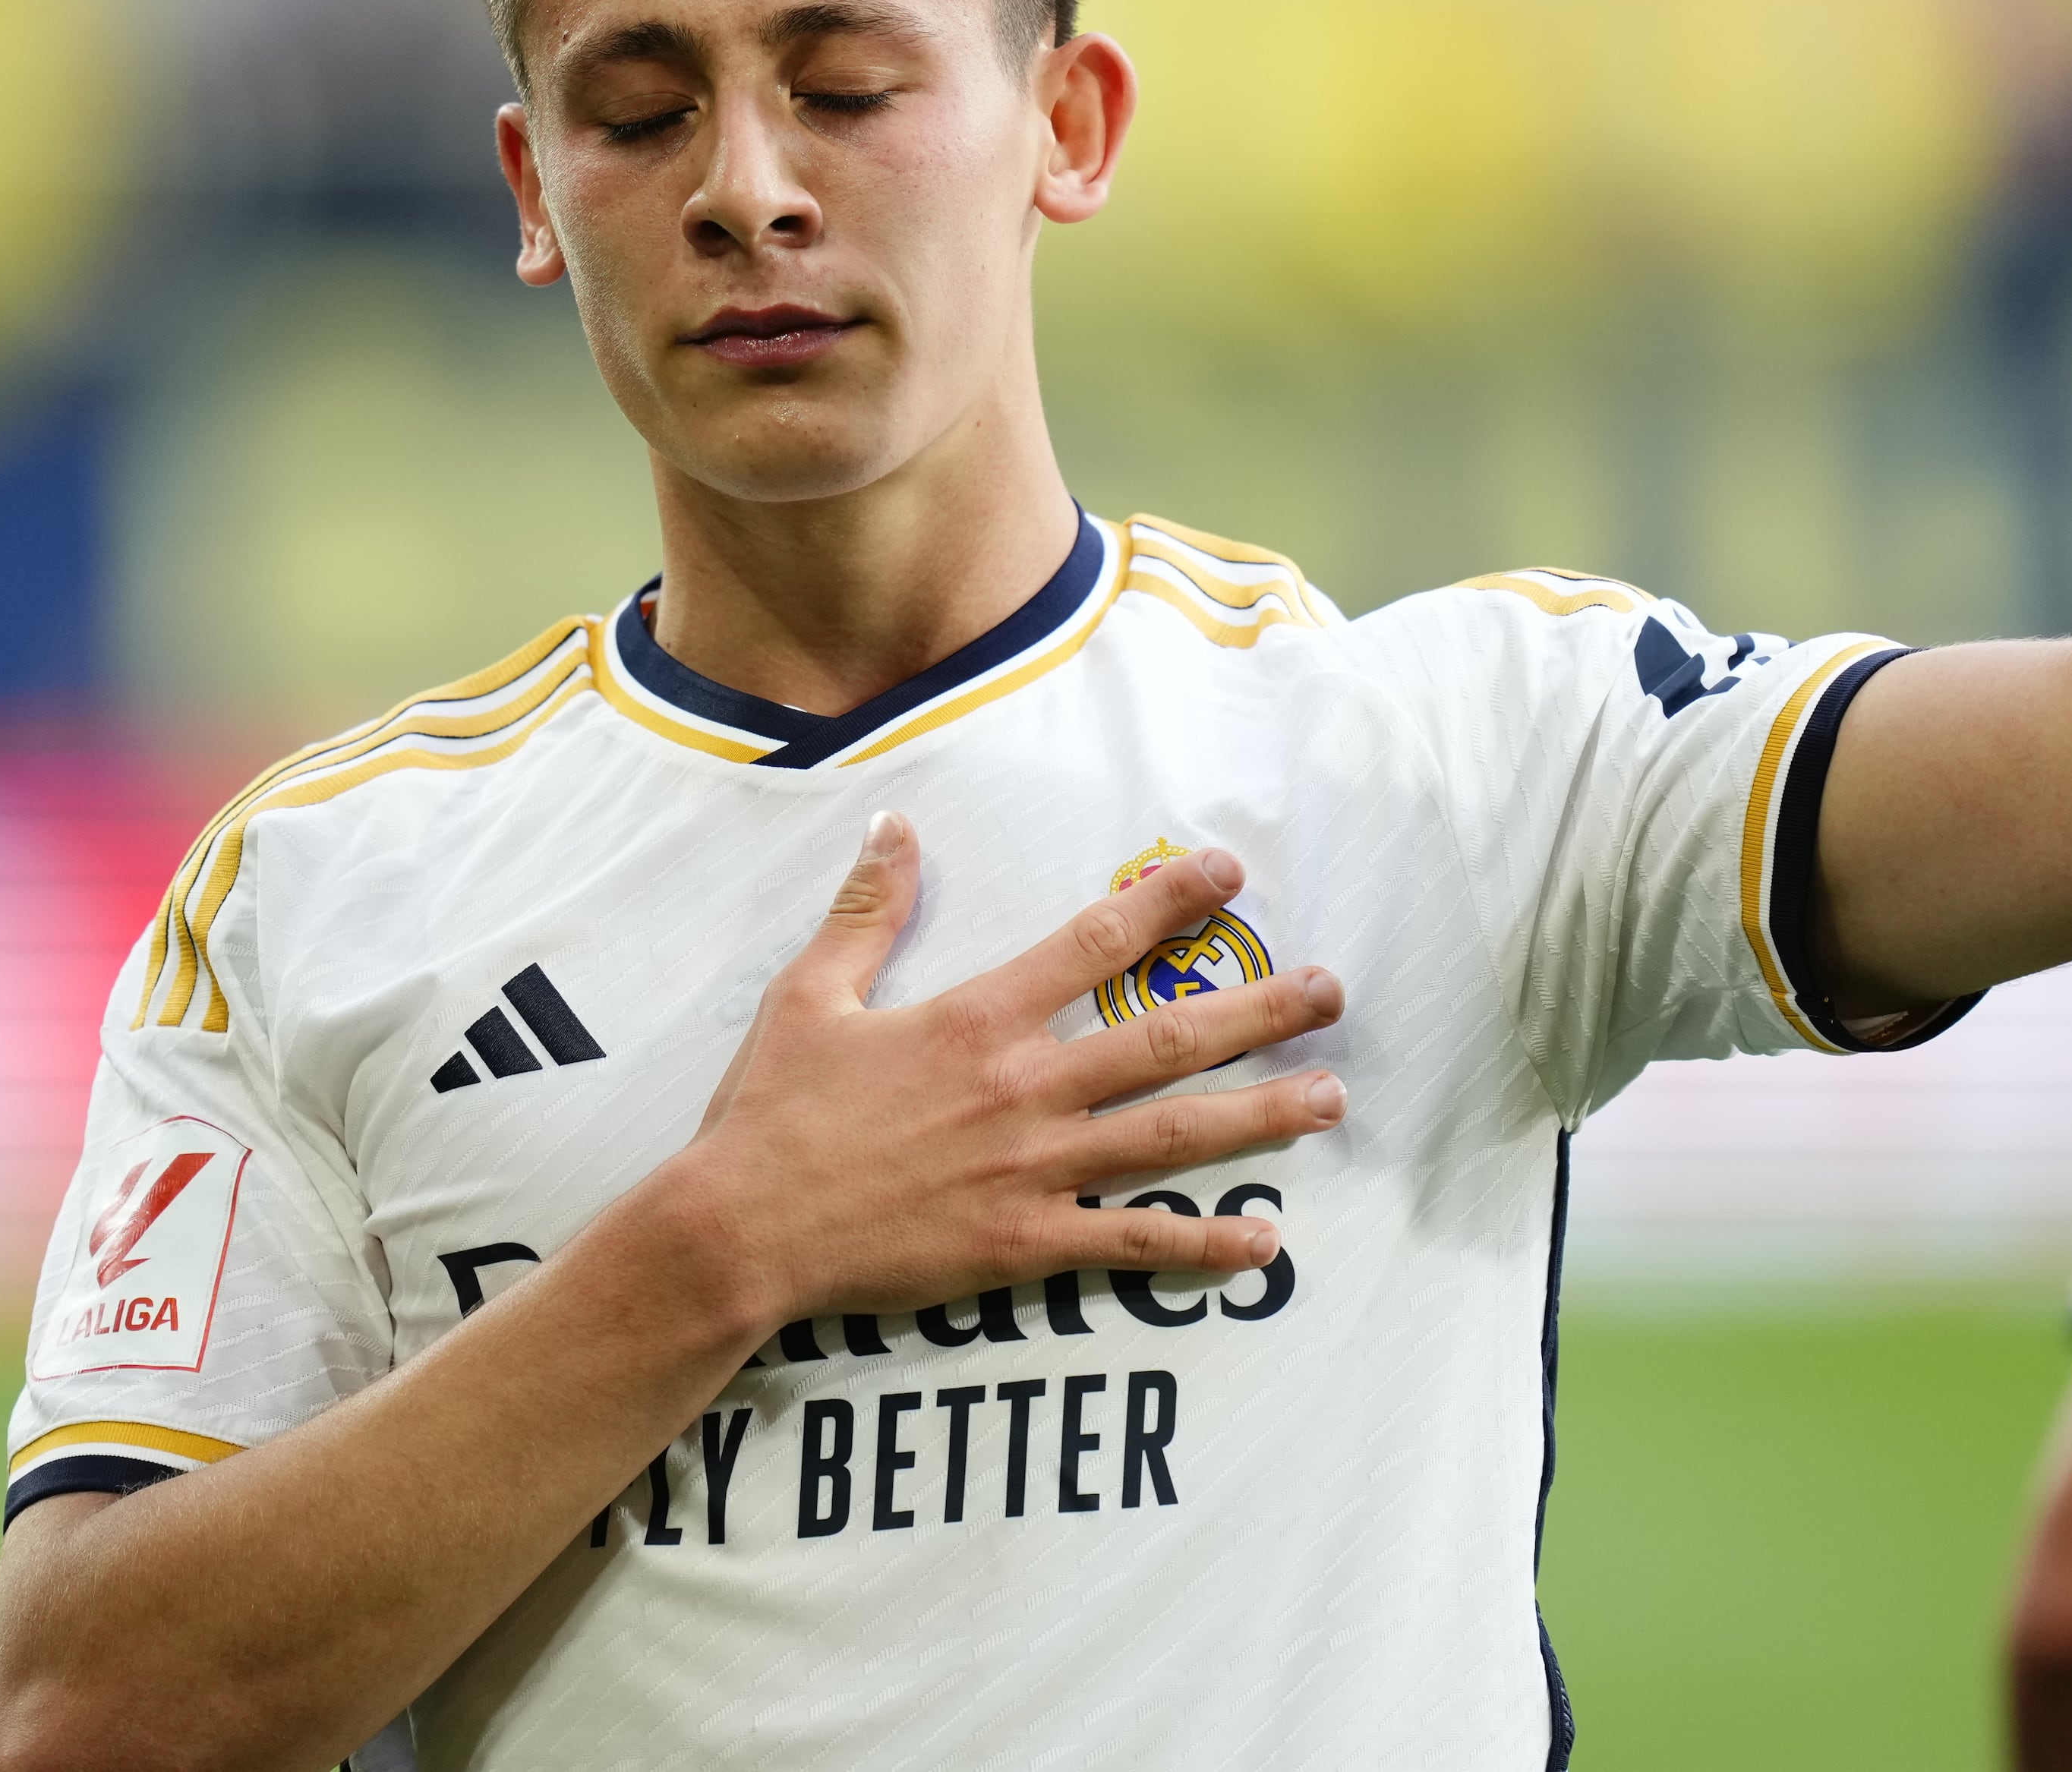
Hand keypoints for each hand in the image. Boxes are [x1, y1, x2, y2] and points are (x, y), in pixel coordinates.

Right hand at [671, 812, 1346, 1329]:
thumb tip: (893, 824)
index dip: (1168, 901)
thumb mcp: (810, 994)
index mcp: (977, 1018)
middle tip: (1331, 993)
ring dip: (1259, 1115)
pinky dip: (1202, 1246)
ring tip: (1331, 1099)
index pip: (1095, 941)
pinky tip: (1264, 1246)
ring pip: (1171, 1137)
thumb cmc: (770, 1113)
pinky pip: (1130, 1244)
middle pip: (1166, 1039)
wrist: (740, 1230)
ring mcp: (1032, 1169)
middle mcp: (1023, 1086)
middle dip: (1257, 1010)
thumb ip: (867, 910)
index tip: (1229, 871)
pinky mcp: (1024, 1243)